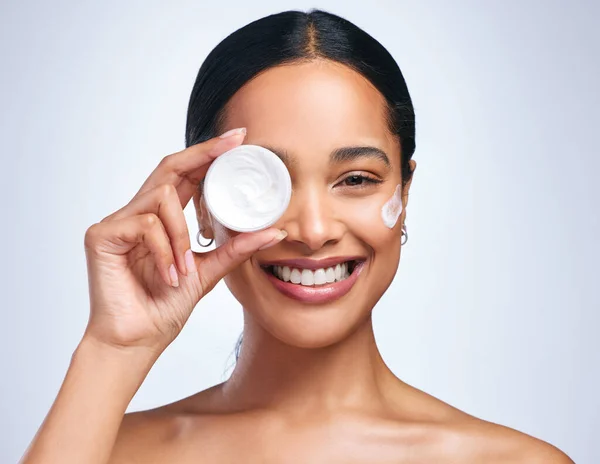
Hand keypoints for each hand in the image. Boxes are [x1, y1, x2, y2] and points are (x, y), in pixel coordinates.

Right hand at [82, 128, 285, 354]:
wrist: (137, 341)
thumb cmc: (165, 307)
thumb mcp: (209, 271)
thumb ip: (236, 248)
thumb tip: (274, 231)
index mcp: (161, 219)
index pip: (185, 175)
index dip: (209, 154)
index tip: (239, 139)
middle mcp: (138, 213)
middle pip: (169, 167)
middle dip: (204, 153)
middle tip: (234, 143)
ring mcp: (117, 222)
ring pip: (161, 198)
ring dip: (182, 234)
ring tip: (186, 269)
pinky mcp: (102, 235)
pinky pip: (146, 225)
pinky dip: (165, 251)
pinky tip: (169, 276)